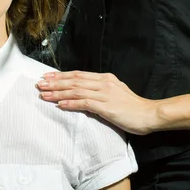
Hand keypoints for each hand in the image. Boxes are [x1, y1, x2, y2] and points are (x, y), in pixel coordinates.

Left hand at [37, 70, 155, 134]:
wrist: (149, 114)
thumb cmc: (132, 107)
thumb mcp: (115, 93)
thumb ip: (100, 91)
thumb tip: (83, 93)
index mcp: (105, 78)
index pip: (79, 74)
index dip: (62, 75)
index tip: (48, 76)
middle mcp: (103, 82)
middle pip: (74, 80)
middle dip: (56, 82)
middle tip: (40, 83)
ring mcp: (105, 93)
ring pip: (77, 90)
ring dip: (59, 92)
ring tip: (45, 94)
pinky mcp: (106, 106)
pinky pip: (85, 103)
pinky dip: (71, 103)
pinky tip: (61, 104)